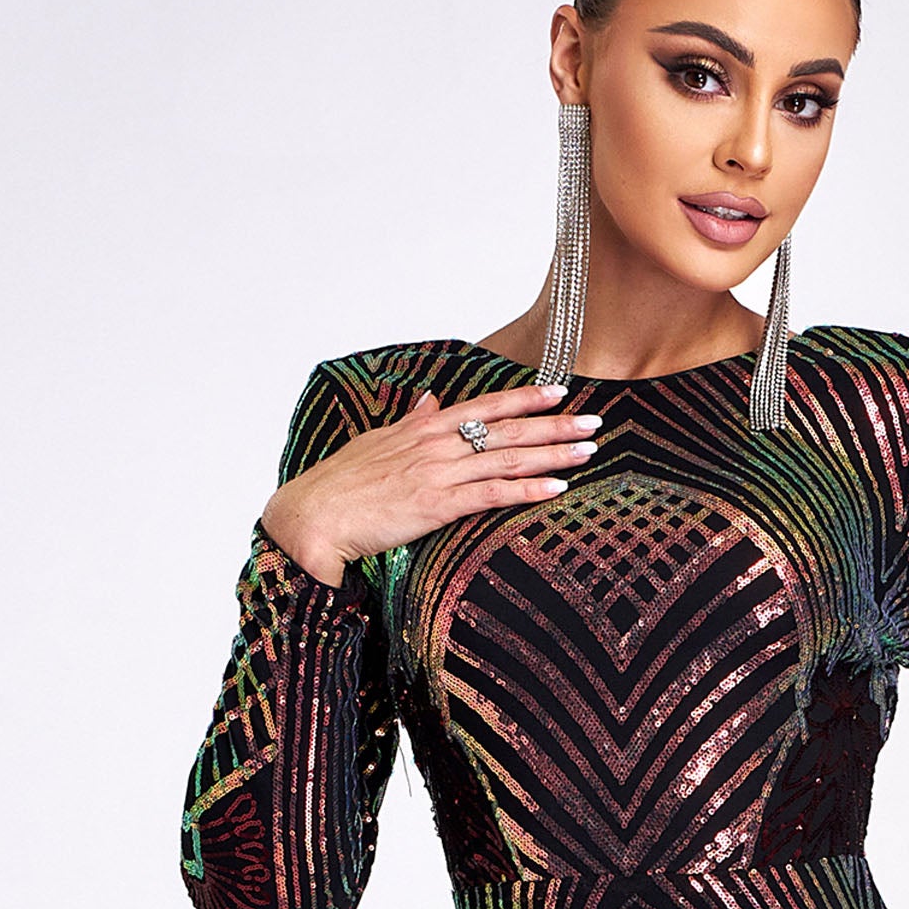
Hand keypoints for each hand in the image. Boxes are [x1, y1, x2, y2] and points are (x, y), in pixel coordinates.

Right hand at [260, 385, 600, 585]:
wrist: (312, 517)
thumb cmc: (339, 486)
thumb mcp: (376, 444)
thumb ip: (410, 423)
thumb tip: (430, 401)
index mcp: (423, 428)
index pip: (484, 406)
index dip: (524, 398)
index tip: (559, 391)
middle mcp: (436, 444)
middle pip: (506, 429)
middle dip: (554, 424)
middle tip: (595, 421)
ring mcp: (438, 474)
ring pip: (507, 458)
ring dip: (552, 454)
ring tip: (588, 450)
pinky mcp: (437, 505)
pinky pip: (493, 495)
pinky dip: (527, 490)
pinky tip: (558, 488)